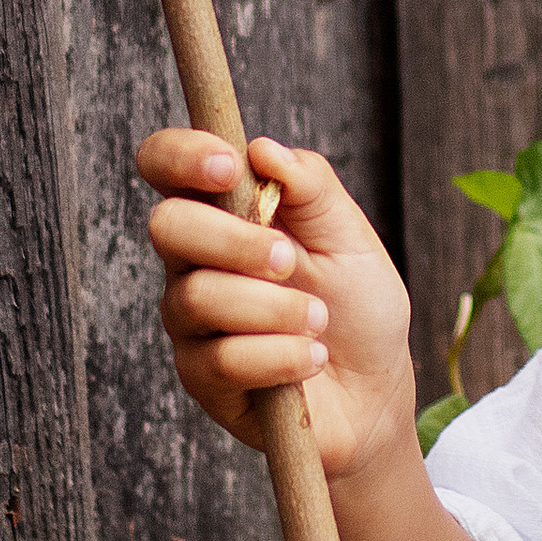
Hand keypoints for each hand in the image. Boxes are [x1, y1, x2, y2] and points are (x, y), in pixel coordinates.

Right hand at [138, 132, 414, 483]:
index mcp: (224, 213)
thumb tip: (263, 149)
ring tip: (319, 323)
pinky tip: (312, 360)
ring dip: (275, 309)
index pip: (166, 166)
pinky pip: (223, 358)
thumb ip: (312, 187)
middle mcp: (194, 262)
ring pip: (199, 296)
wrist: (375, 391)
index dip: (180, 155)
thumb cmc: (357, 307)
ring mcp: (192, 322)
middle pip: (166, 226)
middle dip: (233, 240)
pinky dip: (282, 356)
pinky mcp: (202, 378)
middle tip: (288, 261)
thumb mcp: (349, 237)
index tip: (227, 167)